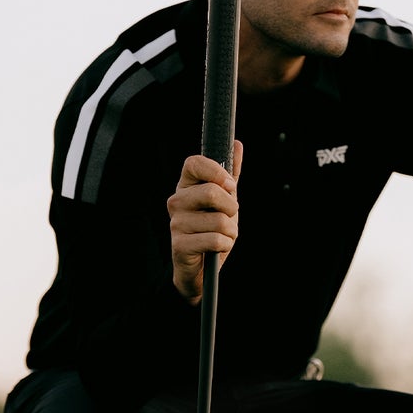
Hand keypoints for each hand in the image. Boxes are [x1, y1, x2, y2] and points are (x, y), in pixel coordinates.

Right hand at [167, 141, 242, 303]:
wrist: (200, 268)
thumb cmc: (211, 230)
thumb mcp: (224, 201)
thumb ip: (230, 174)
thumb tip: (236, 144)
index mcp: (186, 186)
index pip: (193, 162)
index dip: (215, 171)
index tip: (229, 185)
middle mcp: (176, 202)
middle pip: (212, 192)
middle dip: (231, 208)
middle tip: (228, 218)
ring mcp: (175, 224)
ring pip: (219, 220)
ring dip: (230, 232)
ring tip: (221, 236)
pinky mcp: (179, 245)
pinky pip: (216, 240)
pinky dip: (225, 246)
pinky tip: (216, 249)